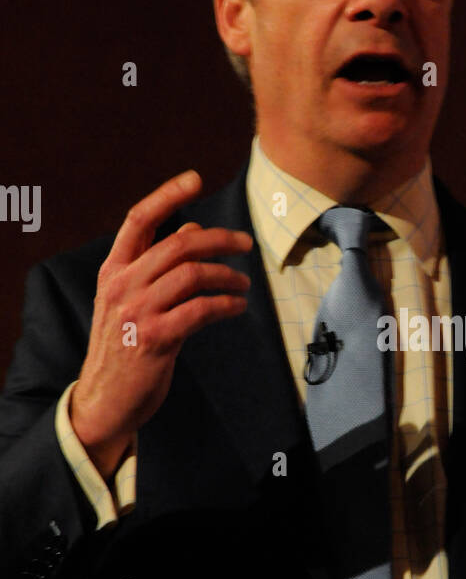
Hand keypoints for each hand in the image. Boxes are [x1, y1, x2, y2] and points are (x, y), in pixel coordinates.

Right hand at [70, 170, 252, 479]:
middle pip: (179, 244)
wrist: (105, 399)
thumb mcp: (131, 300)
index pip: (138, 219)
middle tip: (246, 244)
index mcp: (113, 270)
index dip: (167, 195)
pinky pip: (201, 310)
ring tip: (244, 284)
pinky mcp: (157, 339)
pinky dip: (227, 304)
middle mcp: (122, 285)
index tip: (196, 179)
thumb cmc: (124, 346)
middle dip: (220, 239)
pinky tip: (238, 307)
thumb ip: (158, 266)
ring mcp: (138, 312)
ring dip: (228, 276)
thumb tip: (193, 230)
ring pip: (193, 274)